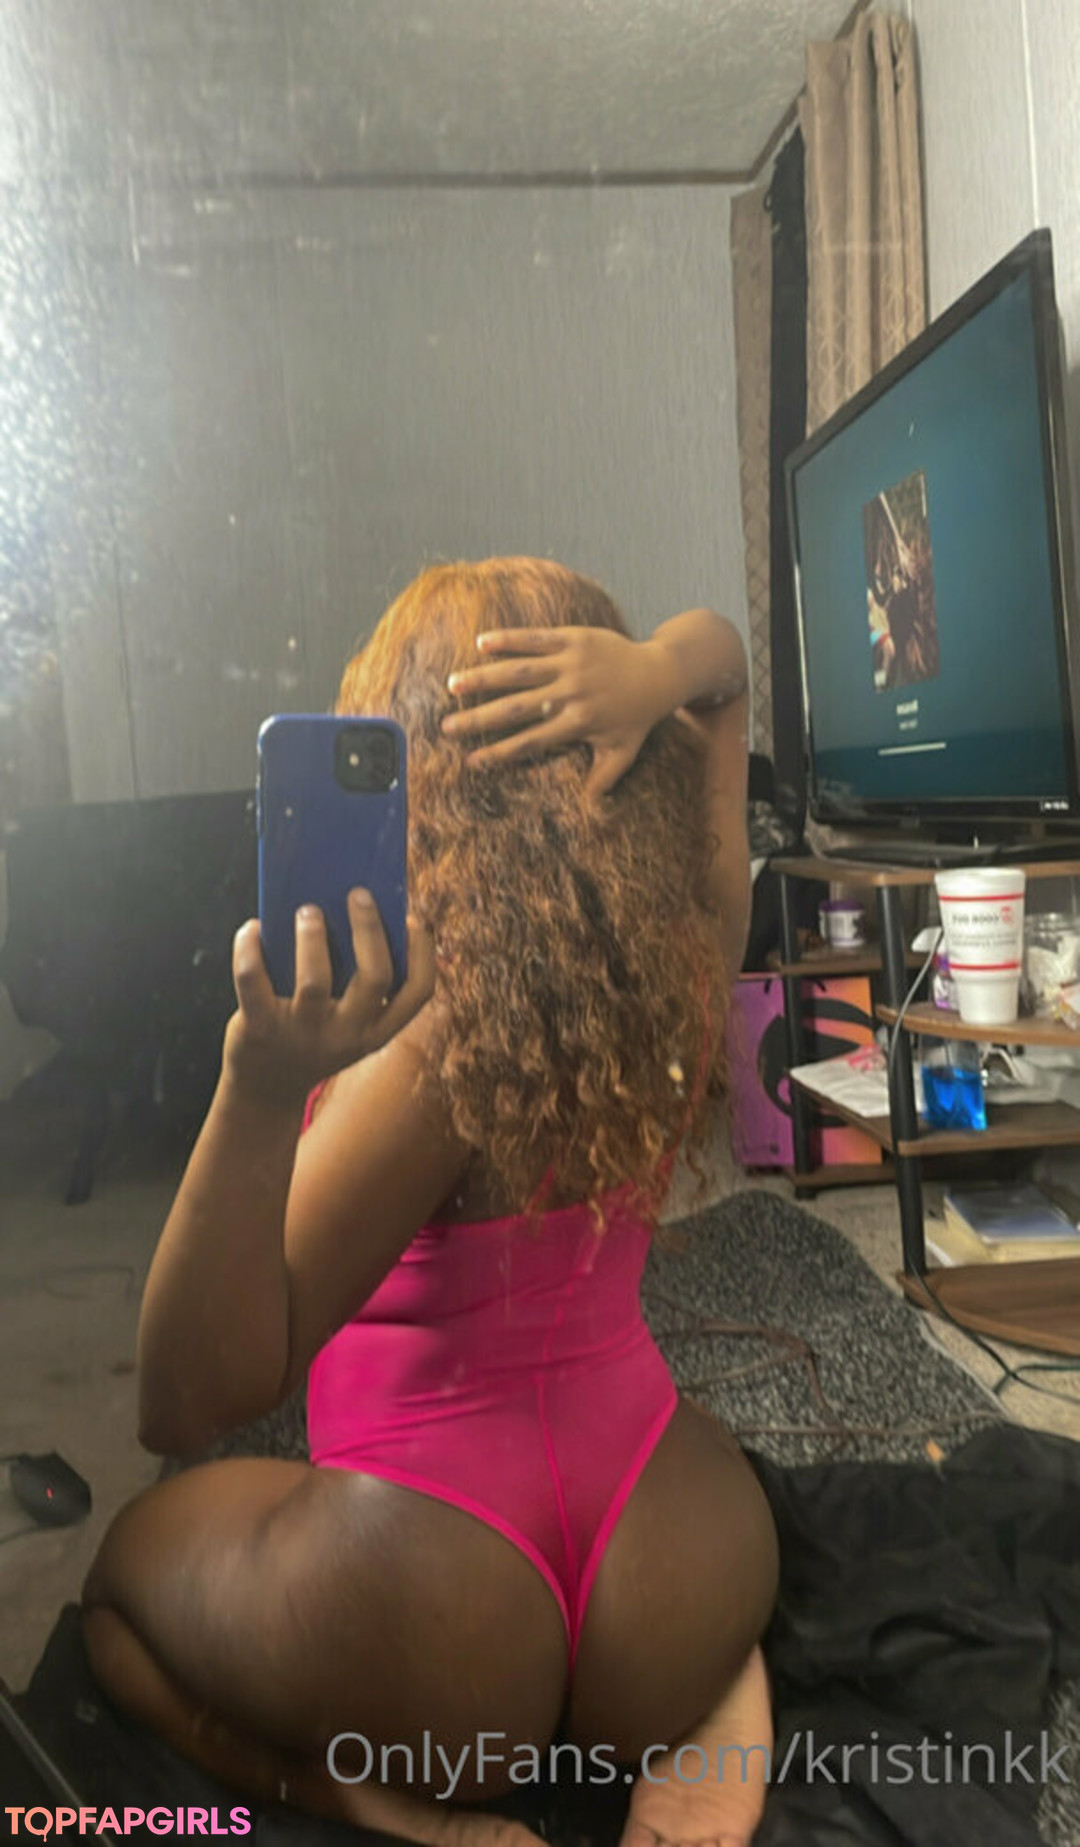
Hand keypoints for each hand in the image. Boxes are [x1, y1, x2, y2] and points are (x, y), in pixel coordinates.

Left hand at [222, 888, 435, 1106]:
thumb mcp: (348, 1025)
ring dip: (312, 937)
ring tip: (307, 910)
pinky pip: (253, 982)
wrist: (266, 1088)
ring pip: (315, 981)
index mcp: (377, 1030)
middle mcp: (347, 1036)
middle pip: (374, 977)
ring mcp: (304, 1035)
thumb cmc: (312, 1037)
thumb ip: (356, 985)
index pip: (418, 993)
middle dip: (369, 929)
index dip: (423, 953)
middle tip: (357, 894)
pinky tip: (253, 928)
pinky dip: (249, 949)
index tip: (412, 919)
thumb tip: (351, 912)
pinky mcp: (260, 1030)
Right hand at [440, 627, 679, 798]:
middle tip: (447, 727)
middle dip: (479, 718)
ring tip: (453, 684)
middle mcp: (572, 694)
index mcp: (579, 723)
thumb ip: (602, 779)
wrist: (660, 672)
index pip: (531, 742)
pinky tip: (481, 643)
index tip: (471, 761)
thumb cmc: (638, 716)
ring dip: (484, 677)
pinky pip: (536, 638)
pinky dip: (509, 639)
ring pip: (520, 670)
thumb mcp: (623, 752)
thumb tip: (585, 809)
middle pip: (517, 708)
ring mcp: (572, 664)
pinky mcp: (574, 638)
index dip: (500, 753)